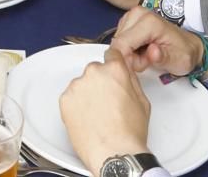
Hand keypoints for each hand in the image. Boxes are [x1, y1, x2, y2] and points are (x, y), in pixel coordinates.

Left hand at [59, 46, 150, 174]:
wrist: (113, 153)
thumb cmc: (129, 132)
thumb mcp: (142, 101)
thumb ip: (131, 80)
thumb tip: (125, 72)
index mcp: (114, 70)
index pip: (111, 54)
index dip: (113, 65)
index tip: (111, 73)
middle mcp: (93, 73)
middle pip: (95, 71)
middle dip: (100, 82)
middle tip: (106, 102)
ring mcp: (77, 86)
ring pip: (82, 84)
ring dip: (87, 94)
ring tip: (96, 114)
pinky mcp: (64, 99)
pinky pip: (71, 97)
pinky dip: (76, 105)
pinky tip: (87, 119)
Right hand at [110, 7, 204, 76]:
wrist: (188, 45)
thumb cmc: (184, 52)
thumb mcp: (178, 60)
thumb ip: (163, 57)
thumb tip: (152, 53)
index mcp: (149, 22)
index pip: (122, 44)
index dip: (128, 60)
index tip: (141, 66)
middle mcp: (138, 14)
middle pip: (118, 43)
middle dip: (129, 57)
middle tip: (147, 61)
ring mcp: (132, 15)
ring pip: (118, 42)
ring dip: (129, 53)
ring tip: (147, 56)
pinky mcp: (129, 20)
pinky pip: (120, 39)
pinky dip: (129, 49)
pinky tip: (142, 50)